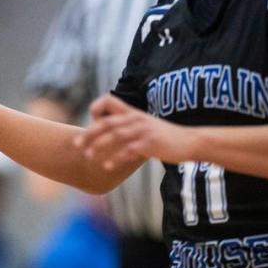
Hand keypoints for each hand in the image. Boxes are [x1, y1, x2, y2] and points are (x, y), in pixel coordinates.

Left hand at [74, 94, 195, 168]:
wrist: (191, 141)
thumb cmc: (165, 136)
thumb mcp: (146, 125)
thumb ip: (129, 125)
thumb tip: (111, 132)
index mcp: (133, 112)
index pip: (109, 100)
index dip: (96, 108)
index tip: (89, 121)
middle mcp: (136, 118)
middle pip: (106, 123)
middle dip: (89, 133)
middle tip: (75, 144)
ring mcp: (143, 131)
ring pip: (115, 136)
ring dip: (99, 146)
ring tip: (87, 155)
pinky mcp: (150, 144)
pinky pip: (129, 150)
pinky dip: (116, 158)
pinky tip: (107, 166)